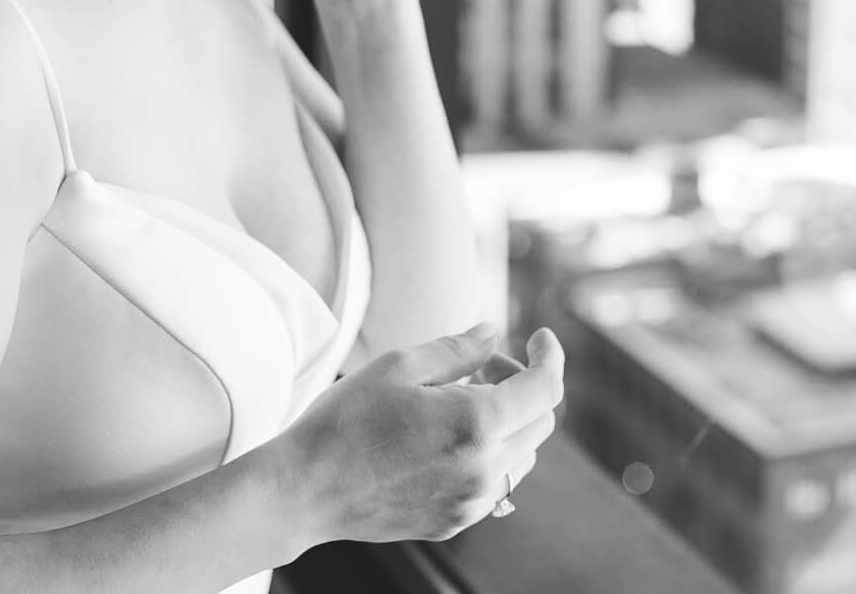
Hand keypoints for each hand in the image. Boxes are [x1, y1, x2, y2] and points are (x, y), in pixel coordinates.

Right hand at [277, 322, 566, 543]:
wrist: (305, 491)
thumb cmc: (346, 421)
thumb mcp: (400, 366)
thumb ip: (458, 349)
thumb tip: (493, 334)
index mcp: (476, 423)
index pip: (545, 389)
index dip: (551, 356)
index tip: (541, 336)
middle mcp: (484, 470)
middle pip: (540, 423)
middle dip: (523, 385)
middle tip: (483, 366)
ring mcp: (472, 503)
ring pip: (522, 456)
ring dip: (509, 422)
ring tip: (462, 400)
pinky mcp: (454, 522)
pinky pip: (495, 485)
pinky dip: (489, 455)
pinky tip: (449, 438)